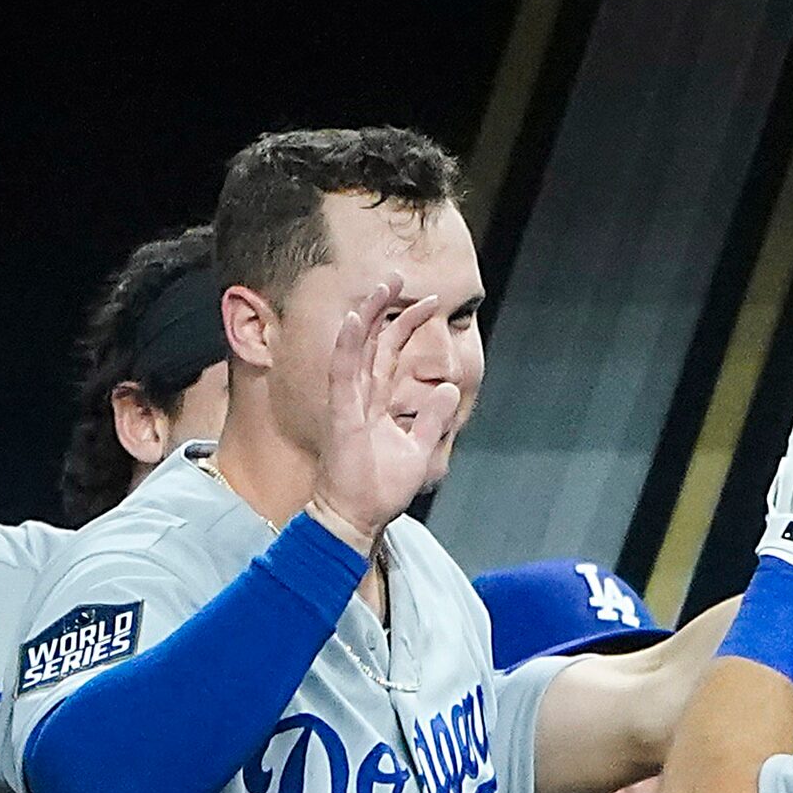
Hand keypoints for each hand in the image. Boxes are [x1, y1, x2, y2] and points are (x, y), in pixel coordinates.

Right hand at [305, 284, 462, 546]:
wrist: (358, 516)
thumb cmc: (382, 488)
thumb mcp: (419, 448)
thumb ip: (432, 418)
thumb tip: (450, 388)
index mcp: (377, 402)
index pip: (391, 354)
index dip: (407, 326)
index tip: (427, 301)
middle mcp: (360, 396)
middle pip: (374, 342)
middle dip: (386, 308)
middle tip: (398, 276)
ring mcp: (349, 402)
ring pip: (357, 348)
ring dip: (368, 315)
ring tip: (380, 285)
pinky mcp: (342, 414)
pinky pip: (343, 373)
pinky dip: (349, 345)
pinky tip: (357, 319)